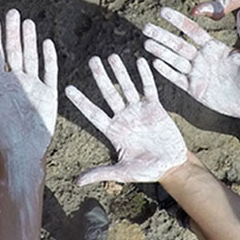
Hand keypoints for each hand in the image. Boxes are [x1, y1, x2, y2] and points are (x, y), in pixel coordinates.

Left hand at [0, 9, 57, 160]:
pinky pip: (49, 72)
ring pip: (31, 57)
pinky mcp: (48, 95)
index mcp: (1, 84)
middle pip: (15, 51)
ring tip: (27, 22)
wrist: (21, 152)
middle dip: (13, 32)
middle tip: (12, 12)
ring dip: (30, 40)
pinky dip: (48, 59)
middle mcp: (17, 82)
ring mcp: (34, 87)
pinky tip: (46, 43)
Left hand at [66, 55, 186, 184]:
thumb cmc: (146, 171)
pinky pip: (148, 88)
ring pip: (126, 87)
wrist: (171, 166)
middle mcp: (123, 117)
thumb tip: (77, 182)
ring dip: (120, 72)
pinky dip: (144, 76)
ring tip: (112, 56)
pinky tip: (139, 61)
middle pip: (108, 93)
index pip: (93, 113)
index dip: (81, 101)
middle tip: (92, 60)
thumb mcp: (122, 172)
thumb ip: (101, 173)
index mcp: (113, 131)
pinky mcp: (155, 108)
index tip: (68, 88)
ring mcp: (138, 110)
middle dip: (100, 77)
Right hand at [143, 8, 239, 120]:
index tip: (163, 11)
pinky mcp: (194, 89)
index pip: (192, 31)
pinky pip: (177, 79)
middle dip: (162, 36)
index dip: (178, 21)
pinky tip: (154, 63)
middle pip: (178, 45)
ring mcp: (196, 73)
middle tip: (146, 27)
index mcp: (213, 47)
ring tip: (146, 43)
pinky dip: (166, 72)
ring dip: (160, 52)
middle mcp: (201, 58)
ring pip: (174, 60)